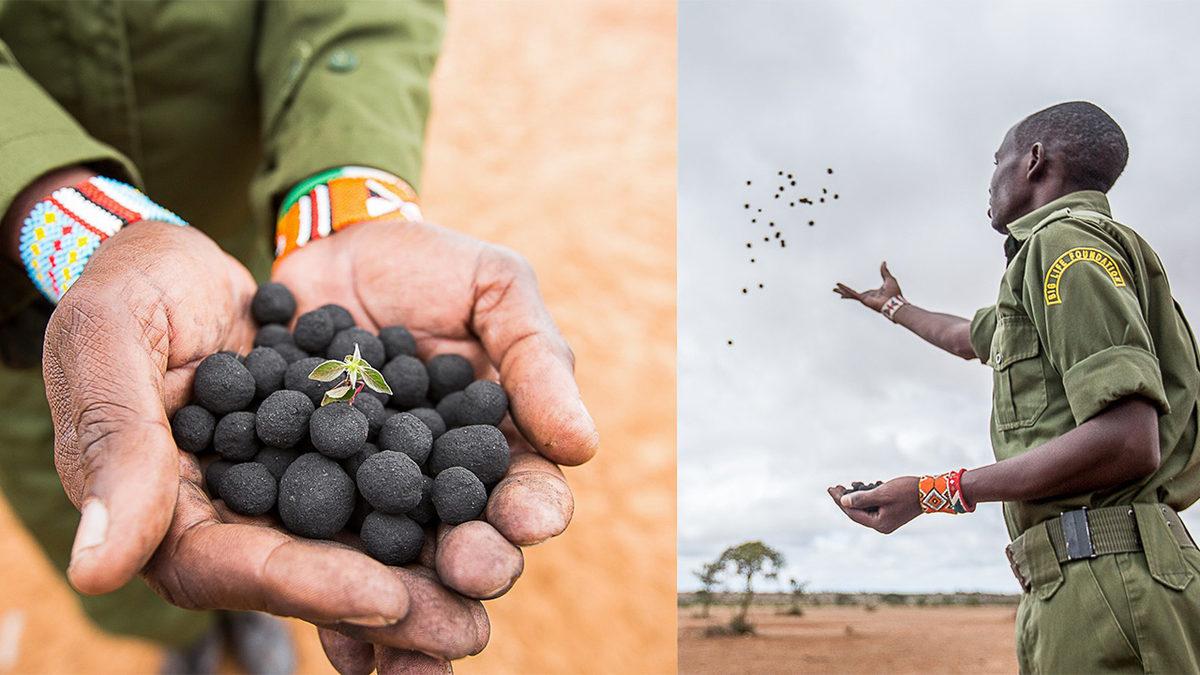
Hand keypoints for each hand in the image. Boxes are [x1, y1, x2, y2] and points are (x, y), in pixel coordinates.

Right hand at [43, 224, 473, 652]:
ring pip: (369, 536)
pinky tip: (503, 509)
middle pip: (318, 574)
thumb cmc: (129, 288)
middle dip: (397, 603)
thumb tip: (99, 572)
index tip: (386, 598)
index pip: (239, 568)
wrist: (186, 256)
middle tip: (468, 627)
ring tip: (499, 573)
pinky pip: (397, 479)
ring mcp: (301, 481)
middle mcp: (246, 514)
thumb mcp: (109, 339)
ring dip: (435, 562)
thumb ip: (115, 443)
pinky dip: (445, 496)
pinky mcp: (345, 445)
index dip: (310, 588)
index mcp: (173, 512)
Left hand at [272, 218, 598, 668]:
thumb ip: (537, 359)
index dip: (534, 508)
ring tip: (405, 643)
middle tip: (468, 570)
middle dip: (476, 564)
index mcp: (499, 445)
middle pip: (470, 544)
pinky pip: (321, 555)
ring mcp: (375, 499)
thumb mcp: (497, 289)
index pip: (530, 490)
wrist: (331, 247)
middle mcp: (443, 486)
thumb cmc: (431, 267)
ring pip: (400, 569)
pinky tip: (339, 639)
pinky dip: (328, 600)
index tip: (529, 517)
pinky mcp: (309, 498)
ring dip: (408, 611)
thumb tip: (584, 446)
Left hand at [827, 476, 921, 533]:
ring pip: (865, 508)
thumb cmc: (907, 491)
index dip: (840, 501)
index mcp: (879, 524)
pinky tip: (866, 485)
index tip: (831, 489)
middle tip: (835, 486)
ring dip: (858, 495)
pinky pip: (874, 505)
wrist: (931, 491)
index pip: (852, 513)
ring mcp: (887, 520)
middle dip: (846, 499)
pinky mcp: (891, 512)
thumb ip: (861, 498)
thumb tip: (844, 502)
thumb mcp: (881, 493)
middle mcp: (882, 525)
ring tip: (851, 484)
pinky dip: (869, 496)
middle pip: (857, 512)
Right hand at [833, 261, 901, 312]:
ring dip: (842, 291)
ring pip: (850, 294)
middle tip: (837, 290)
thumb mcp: (889, 279)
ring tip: (834, 289)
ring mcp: (864, 299)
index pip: (861, 293)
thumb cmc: (894, 293)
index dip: (855, 292)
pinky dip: (845, 289)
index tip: (848, 292)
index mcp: (872, 294)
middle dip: (844, 292)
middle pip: (852, 294)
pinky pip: (852, 293)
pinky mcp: (863, 299)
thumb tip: (884, 262)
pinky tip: (838, 286)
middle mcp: (867, 297)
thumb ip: (884, 271)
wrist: (895, 302)